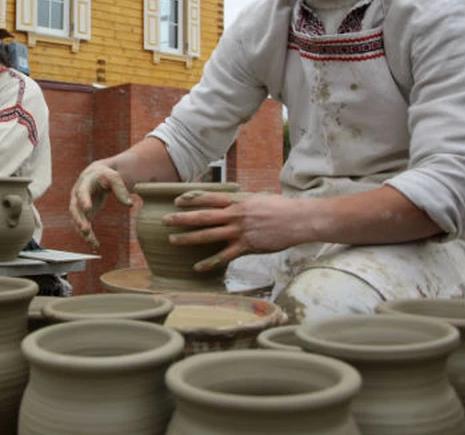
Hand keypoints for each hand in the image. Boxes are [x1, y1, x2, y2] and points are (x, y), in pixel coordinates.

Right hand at [69, 163, 132, 250]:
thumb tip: (130, 204)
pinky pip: (82, 228)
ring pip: (77, 222)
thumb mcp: (114, 177)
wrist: (96, 177)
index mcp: (83, 184)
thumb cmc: (105, 175)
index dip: (84, 200)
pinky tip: (94, 246)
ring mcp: (78, 207)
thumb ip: (121, 189)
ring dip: (84, 233)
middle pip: (75, 210)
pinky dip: (88, 237)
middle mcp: (77, 197)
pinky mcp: (83, 216)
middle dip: (79, 220)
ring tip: (93, 243)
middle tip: (86, 230)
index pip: (82, 192)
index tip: (87, 208)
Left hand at [164, 191, 310, 271]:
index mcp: (238, 202)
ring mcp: (240, 231)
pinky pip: (224, 256)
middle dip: (182, 218)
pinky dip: (209, 262)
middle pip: (203, 216)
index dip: (192, 199)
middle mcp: (235, 215)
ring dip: (188, 238)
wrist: (299, 219)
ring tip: (172, 240)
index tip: (177, 200)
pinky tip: (196, 267)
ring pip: (208, 235)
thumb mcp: (258, 199)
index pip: (210, 198)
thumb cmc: (281, 208)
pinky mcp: (247, 246)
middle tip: (165, 220)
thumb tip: (232, 204)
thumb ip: (242, 203)